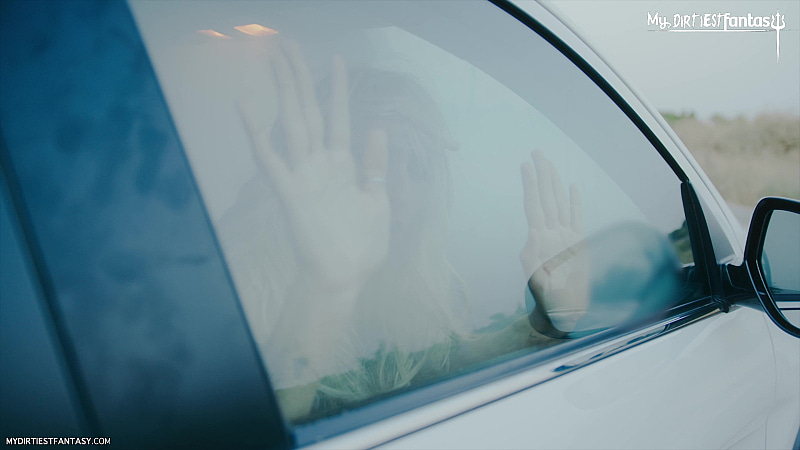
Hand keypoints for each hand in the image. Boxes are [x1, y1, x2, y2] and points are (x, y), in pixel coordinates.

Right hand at [239, 41, 390, 295]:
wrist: (343, 279)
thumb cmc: (360, 246)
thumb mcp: (378, 200)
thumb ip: (375, 165)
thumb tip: (378, 128)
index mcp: (343, 165)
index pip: (339, 117)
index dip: (337, 88)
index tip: (338, 59)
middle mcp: (320, 164)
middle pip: (309, 111)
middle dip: (300, 78)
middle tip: (289, 46)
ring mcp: (303, 176)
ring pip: (292, 124)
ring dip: (285, 92)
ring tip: (276, 61)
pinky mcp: (289, 193)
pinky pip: (270, 160)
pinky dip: (257, 134)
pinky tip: (245, 107)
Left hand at [520, 150, 588, 331]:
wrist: (562, 313)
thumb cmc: (548, 300)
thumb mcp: (536, 280)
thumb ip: (532, 257)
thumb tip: (533, 234)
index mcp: (540, 240)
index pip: (534, 205)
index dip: (530, 185)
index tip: (525, 165)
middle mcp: (551, 234)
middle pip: (545, 198)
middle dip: (541, 174)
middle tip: (537, 152)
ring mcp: (563, 237)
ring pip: (558, 203)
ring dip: (553, 182)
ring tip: (549, 163)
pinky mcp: (576, 244)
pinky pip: (576, 217)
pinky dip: (574, 201)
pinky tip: (572, 186)